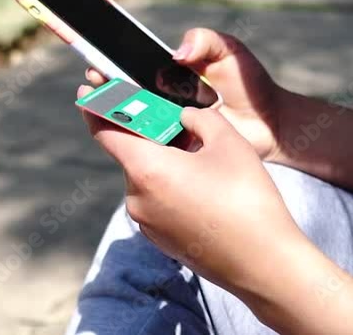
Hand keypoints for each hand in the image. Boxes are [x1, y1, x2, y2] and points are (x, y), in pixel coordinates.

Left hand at [79, 95, 307, 293]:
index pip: (105, 131)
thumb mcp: (227, 141)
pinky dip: (169, 185)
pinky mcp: (160, 238)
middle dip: (147, 133)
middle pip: (130, 153)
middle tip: (172, 119)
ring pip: (146, 177)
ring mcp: (146, 222)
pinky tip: (203, 185)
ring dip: (162, 160)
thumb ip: (198, 118)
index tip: (88, 90)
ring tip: (198, 155)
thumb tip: (184, 118)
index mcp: (146, 169)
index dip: (96, 107)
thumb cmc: (247, 198)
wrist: (264, 263)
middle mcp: (137, 197)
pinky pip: (156, 200)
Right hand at [85, 28, 286, 162]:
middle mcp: (165, 98)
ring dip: (115, 112)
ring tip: (100, 103)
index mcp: (172, 73)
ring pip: (134, 118)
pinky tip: (123, 131)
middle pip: (127, 92)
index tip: (97, 64)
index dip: (113, 64)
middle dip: (106, 87)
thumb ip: (204, 40)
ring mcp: (169, 123)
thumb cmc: (250, 83)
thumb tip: (177, 53)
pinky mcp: (178, 146)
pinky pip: (153, 141)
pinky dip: (138, 137)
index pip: (135, 66)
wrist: (271, 123)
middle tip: (94, 82)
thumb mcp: (229, 50)